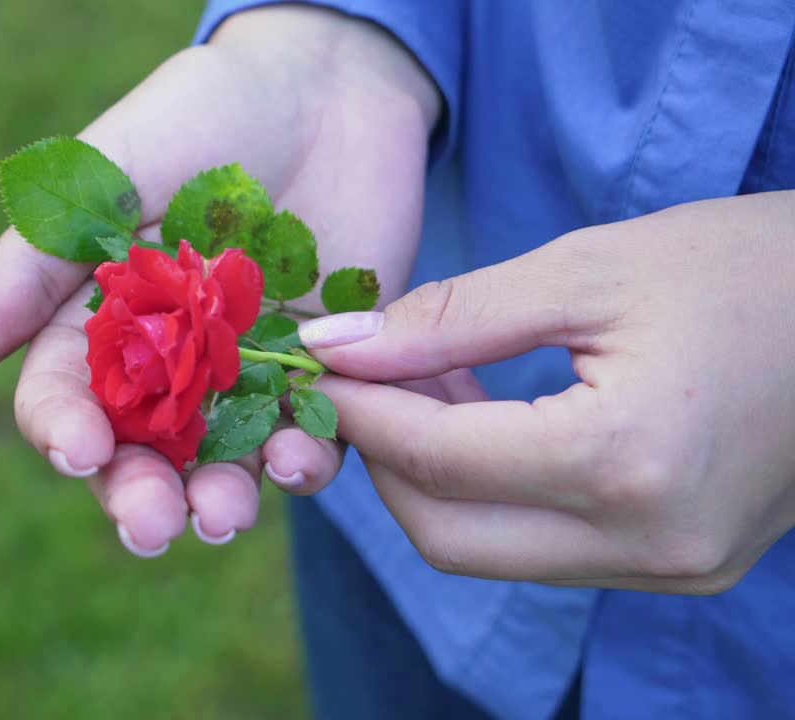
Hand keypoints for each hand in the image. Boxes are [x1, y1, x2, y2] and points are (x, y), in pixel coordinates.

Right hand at [0, 6, 439, 554]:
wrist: (327, 81)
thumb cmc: (200, 115)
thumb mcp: (105, 177)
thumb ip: (25, 272)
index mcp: (95, 319)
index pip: (63, 396)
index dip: (64, 430)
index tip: (81, 450)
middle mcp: (162, 362)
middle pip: (137, 452)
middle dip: (138, 496)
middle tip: (151, 527)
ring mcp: (240, 374)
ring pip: (218, 462)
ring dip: (218, 499)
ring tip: (225, 515)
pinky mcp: (314, 373)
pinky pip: (306, 435)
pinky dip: (302, 457)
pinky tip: (300, 456)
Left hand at [302, 191, 794, 592]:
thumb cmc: (749, 268)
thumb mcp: (590, 269)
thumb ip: (452, 318)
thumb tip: (339, 349)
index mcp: (627, 460)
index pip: (436, 460)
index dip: (357, 413)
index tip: (316, 367)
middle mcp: (649, 542)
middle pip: (446, 536)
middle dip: (384, 460)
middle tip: (368, 380)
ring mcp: (672, 568)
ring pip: (491, 551)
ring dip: (436, 477)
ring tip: (431, 385)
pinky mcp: (683, 566)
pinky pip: (546, 548)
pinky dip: (494, 493)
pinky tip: (488, 418)